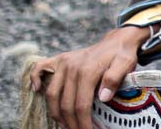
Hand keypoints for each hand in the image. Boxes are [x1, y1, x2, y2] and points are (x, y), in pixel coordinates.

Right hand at [30, 26, 144, 128]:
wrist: (118, 40)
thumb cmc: (122, 55)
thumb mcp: (125, 65)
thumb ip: (115, 79)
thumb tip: (103, 97)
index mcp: (88, 70)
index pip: (81, 104)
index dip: (83, 122)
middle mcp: (72, 67)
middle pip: (65, 103)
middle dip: (71, 122)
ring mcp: (64, 62)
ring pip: (52, 94)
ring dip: (56, 112)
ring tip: (65, 124)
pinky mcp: (59, 59)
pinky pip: (40, 68)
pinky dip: (35, 79)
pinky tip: (36, 91)